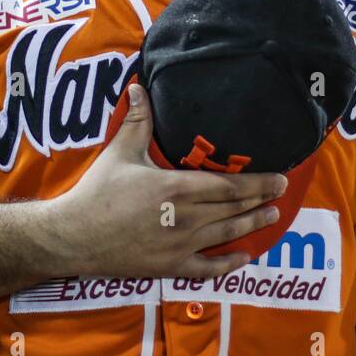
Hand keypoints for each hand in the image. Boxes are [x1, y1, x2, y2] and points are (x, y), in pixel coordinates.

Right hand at [49, 84, 287, 278]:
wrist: (73, 236)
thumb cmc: (97, 192)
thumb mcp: (120, 151)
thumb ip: (137, 120)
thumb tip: (139, 87)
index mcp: (176, 187)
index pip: (228, 186)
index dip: (258, 182)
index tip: (279, 178)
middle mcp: (184, 218)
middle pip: (233, 209)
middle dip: (261, 200)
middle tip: (282, 192)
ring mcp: (179, 245)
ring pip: (226, 234)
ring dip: (252, 225)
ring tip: (272, 216)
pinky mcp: (170, 266)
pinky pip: (207, 268)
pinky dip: (228, 264)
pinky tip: (244, 258)